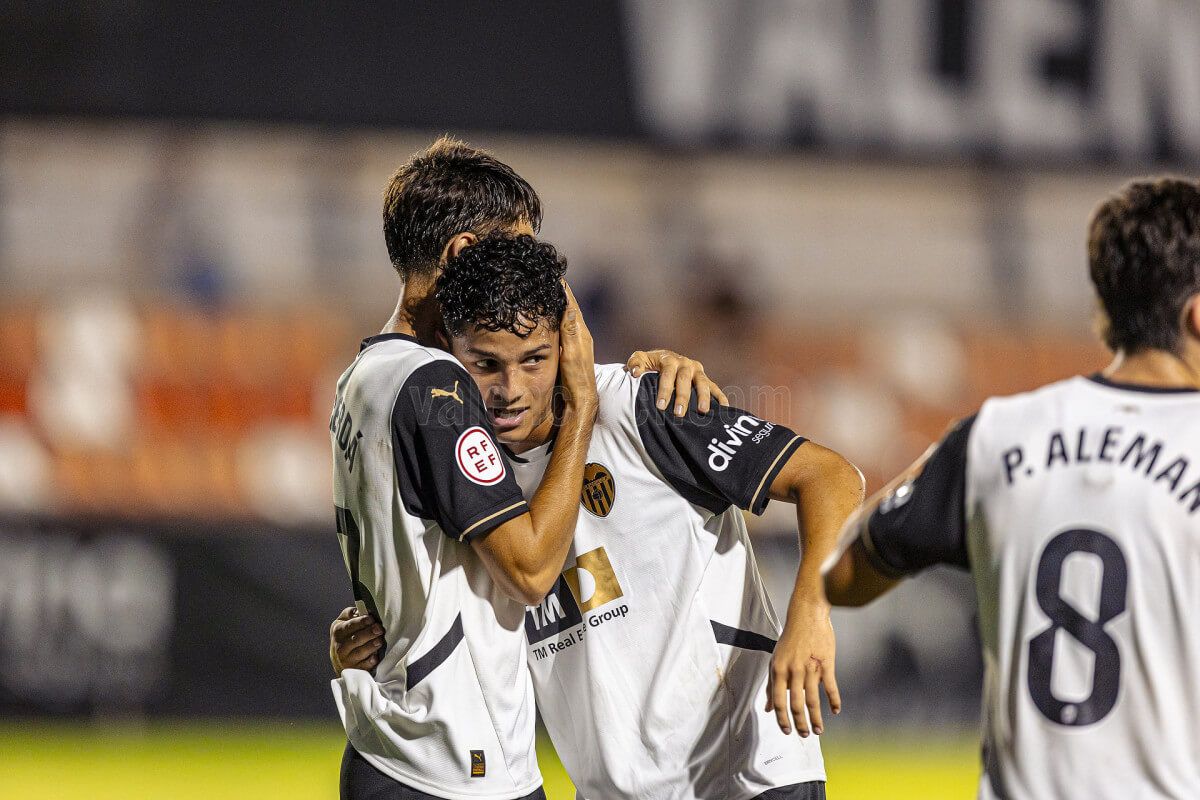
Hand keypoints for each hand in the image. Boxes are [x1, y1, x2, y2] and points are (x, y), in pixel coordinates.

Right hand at [330, 606, 384, 675]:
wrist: (339, 659)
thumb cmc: (345, 636)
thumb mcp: (343, 622)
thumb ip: (350, 613)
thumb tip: (361, 609)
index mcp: (338, 631)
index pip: (350, 626)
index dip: (361, 622)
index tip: (371, 619)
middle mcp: (340, 646)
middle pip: (356, 639)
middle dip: (369, 633)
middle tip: (379, 629)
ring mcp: (347, 659)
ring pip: (360, 653)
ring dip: (371, 646)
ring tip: (379, 641)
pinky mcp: (354, 669)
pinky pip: (363, 666)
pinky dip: (370, 662)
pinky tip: (375, 657)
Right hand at [558, 281, 598, 420]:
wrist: (582, 399)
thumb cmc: (577, 379)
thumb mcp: (572, 356)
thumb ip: (571, 334)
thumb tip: (571, 308)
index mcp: (581, 334)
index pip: (572, 306)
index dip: (564, 291)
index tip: (557, 276)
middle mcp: (581, 336)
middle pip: (570, 309)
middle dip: (562, 293)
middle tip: (551, 279)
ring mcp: (578, 343)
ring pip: (568, 317)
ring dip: (561, 304)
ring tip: (551, 292)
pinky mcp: (573, 349)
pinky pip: (566, 327)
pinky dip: (560, 318)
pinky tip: (553, 317)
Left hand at [625, 349, 727, 415]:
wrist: (664, 359)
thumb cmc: (649, 363)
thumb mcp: (640, 359)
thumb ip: (635, 363)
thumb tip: (634, 372)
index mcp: (669, 359)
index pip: (667, 375)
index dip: (664, 390)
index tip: (660, 406)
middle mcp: (685, 363)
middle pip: (684, 380)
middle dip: (682, 397)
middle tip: (678, 413)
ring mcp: (697, 371)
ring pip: (702, 383)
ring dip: (704, 397)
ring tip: (703, 411)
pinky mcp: (705, 378)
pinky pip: (715, 387)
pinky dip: (720, 397)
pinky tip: (724, 408)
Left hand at [766, 597, 840, 736]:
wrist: (806, 616)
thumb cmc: (789, 640)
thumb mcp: (775, 660)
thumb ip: (771, 685)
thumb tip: (768, 709)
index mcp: (778, 670)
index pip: (778, 701)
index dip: (782, 719)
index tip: (787, 731)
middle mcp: (793, 670)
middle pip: (796, 704)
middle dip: (800, 724)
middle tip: (805, 735)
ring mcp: (811, 667)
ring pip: (813, 700)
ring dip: (816, 718)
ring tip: (818, 730)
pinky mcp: (826, 663)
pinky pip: (830, 687)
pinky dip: (834, 701)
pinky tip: (835, 711)